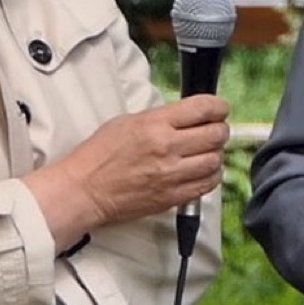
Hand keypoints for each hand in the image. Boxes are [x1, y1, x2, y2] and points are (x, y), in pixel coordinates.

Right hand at [23, 94, 229, 251]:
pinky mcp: (173, 197)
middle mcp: (168, 148)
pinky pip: (207, 185)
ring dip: (215, 154)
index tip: (220, 109)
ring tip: (206, 153)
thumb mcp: (127, 122)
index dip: (218, 107)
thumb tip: (187, 117)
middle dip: (220, 130)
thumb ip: (160, 118)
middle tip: (215, 130)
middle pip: (216, 134)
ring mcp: (172, 175)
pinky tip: (202, 171)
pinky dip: (210, 176)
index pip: (203, 108)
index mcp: (155, 124)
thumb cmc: (98, 155)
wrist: (84, 190)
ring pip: (215, 161)